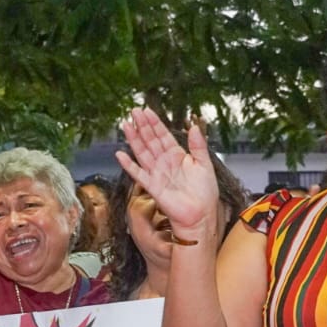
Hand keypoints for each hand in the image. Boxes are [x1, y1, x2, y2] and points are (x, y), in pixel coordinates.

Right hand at [117, 108, 218, 239]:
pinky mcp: (152, 186)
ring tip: (126, 126)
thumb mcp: (205, 164)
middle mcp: (164, 163)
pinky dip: (129, 165)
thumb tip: (194, 127)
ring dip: (134, 139)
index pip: (163, 135)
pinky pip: (138, 174)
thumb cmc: (205, 194)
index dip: (155, 123)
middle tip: (134, 111)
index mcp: (177, 156)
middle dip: (142, 126)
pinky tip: (120, 155)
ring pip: (142, 152)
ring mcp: (157, 173)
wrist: (201, 215)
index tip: (147, 111)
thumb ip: (198, 145)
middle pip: (150, 140)